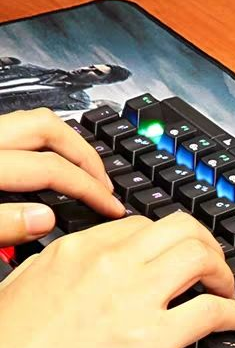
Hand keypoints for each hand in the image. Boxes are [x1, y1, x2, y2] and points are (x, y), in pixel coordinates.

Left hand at [0, 107, 124, 245]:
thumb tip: (44, 219)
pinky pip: (18, 132)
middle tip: (105, 184)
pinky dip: (44, 146)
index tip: (111, 208)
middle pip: (48, 128)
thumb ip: (2, 224)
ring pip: (33, 123)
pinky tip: (52, 169)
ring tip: (86, 171)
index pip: (51, 168)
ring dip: (68, 145)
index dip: (89, 189)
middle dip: (86, 155)